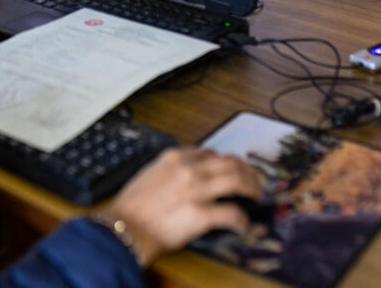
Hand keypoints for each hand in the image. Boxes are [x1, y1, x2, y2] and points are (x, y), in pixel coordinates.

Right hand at [102, 147, 262, 265]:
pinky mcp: (199, 214)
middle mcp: (187, 169)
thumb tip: (192, 174)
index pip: (210, 153)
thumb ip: (173, 169)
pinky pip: (230, 212)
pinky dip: (240, 218)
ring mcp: (194, 190)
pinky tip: (242, 223)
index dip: (227, 162)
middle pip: (230, 162)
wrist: (123, 227)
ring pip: (236, 179)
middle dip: (248, 171)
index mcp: (174, 157)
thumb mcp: (152, 174)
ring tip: (256, 196)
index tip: (234, 170)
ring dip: (251, 187)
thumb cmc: (133, 206)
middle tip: (256, 181)